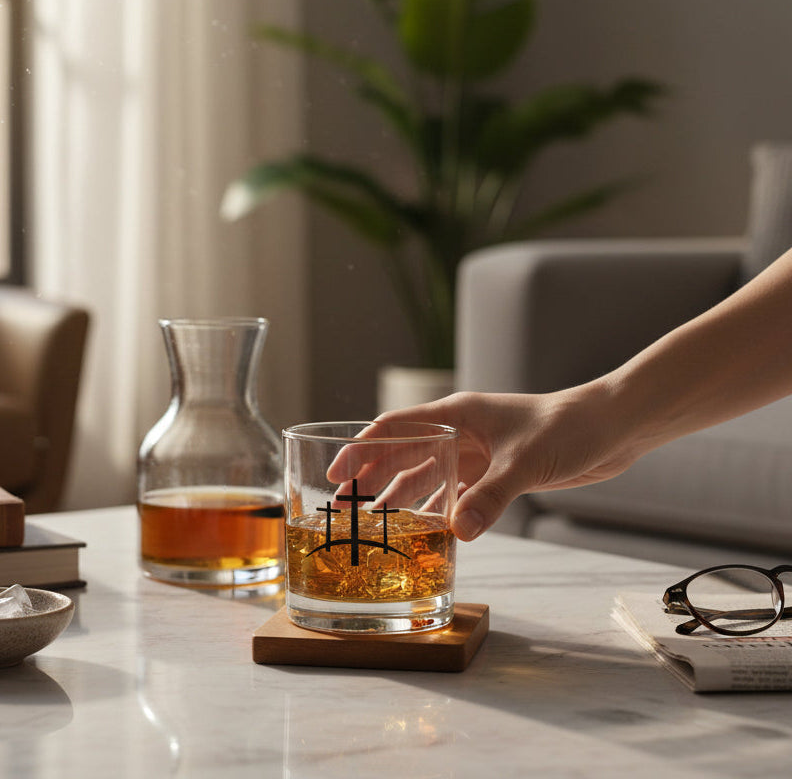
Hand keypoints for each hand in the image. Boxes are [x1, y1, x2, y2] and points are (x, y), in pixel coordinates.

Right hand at [373, 386, 643, 540]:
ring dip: (403, 498)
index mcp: (458, 415)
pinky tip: (426, 530)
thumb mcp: (525, 462)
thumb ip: (490, 497)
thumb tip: (457, 533)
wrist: (612, 427)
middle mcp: (461, 433)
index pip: (395, 427)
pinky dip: (439, 510)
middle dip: (374, 479)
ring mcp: (477, 453)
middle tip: (346, 509)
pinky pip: (456, 493)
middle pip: (404, 454)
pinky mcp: (496, 472)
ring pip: (428, 477)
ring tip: (377, 525)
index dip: (362, 448)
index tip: (337, 474)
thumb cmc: (569, 426)